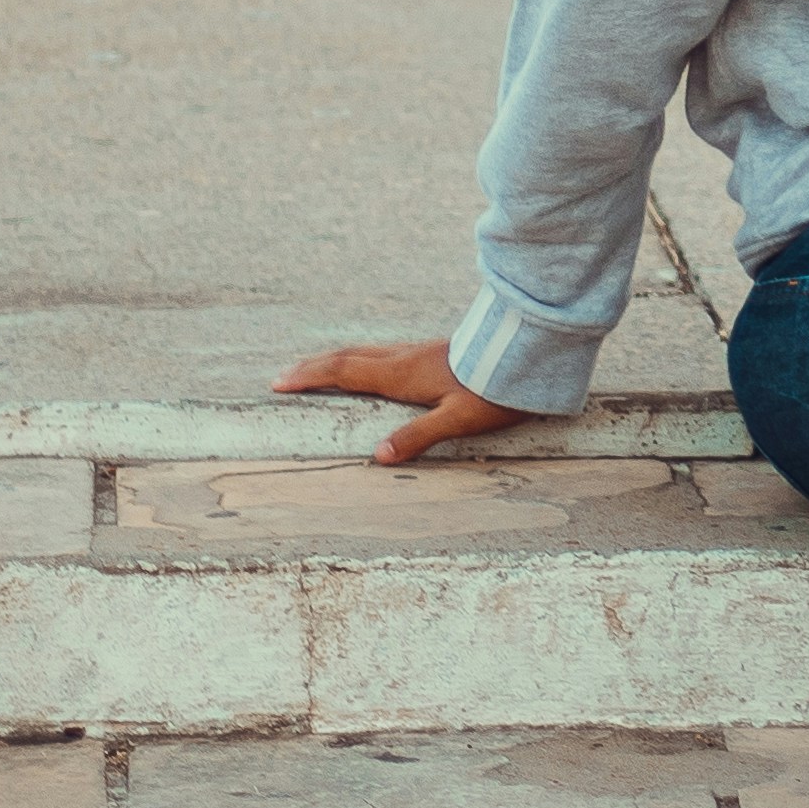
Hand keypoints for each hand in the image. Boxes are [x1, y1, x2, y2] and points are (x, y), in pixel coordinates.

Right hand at [275, 338, 541, 467]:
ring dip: (336, 360)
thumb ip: (418, 436)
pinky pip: (383, 353)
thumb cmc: (494, 389)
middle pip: (348, 357)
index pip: (344, 371)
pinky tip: (371, 367)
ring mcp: (418, 352)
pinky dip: (361, 359)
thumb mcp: (458, 419)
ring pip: (366, 351)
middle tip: (285, 375)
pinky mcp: (433, 352)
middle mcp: (404, 358)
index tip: (278, 382)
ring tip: (318, 369)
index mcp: (401, 374)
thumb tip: (378, 456)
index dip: (310, 376)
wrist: (529, 353)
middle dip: (313, 366)